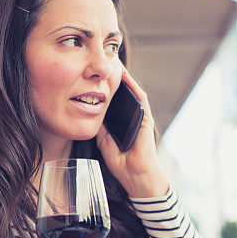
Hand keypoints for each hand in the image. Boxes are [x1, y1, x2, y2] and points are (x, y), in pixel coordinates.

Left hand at [96, 68, 168, 197]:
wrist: (134, 175)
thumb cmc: (121, 162)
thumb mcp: (103, 140)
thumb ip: (100, 126)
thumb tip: (90, 109)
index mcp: (122, 122)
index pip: (114, 101)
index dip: (105, 88)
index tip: (94, 75)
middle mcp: (132, 117)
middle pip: (123, 94)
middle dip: (114, 78)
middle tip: (104, 62)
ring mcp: (140, 117)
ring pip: (132, 92)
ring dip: (124, 78)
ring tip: (114, 63)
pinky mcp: (146, 119)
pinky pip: (140, 99)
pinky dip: (133, 86)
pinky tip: (125, 76)